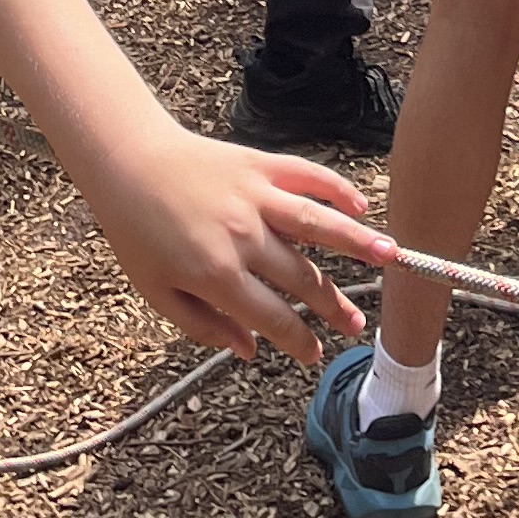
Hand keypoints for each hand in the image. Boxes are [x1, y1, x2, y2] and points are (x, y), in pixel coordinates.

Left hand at [81, 108, 392, 370]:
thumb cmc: (136, 232)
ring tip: (391, 257)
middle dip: (332, 306)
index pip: (272, 316)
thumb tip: (248, 351)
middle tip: (356, 327)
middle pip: (302, 277)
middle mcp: (243, 237)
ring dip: (356, 244)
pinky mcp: (259, 165)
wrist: (127, 162)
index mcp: (216, 275)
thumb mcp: (157, 293)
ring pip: (317, 225)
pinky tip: (360, 208)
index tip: (316, 355)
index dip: (298, 340)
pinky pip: (306, 177)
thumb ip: (203, 326)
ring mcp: (255, 197)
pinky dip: (336, 190)